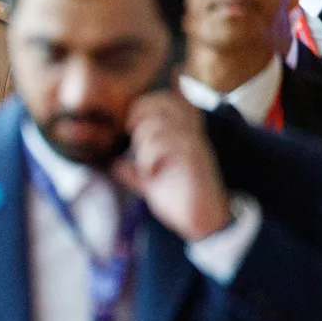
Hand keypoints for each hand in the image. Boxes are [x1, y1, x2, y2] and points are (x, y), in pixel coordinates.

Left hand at [110, 92, 232, 242]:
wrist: (204, 221)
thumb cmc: (180, 198)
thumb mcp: (152, 183)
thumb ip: (135, 171)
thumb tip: (117, 164)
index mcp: (183, 134)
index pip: (168, 99)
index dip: (145, 105)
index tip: (130, 126)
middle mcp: (191, 134)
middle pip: (164, 102)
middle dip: (140, 114)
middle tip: (132, 136)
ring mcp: (194, 145)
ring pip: (161, 123)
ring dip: (144, 142)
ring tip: (146, 164)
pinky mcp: (194, 159)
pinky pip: (169, 143)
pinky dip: (150, 157)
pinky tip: (151, 173)